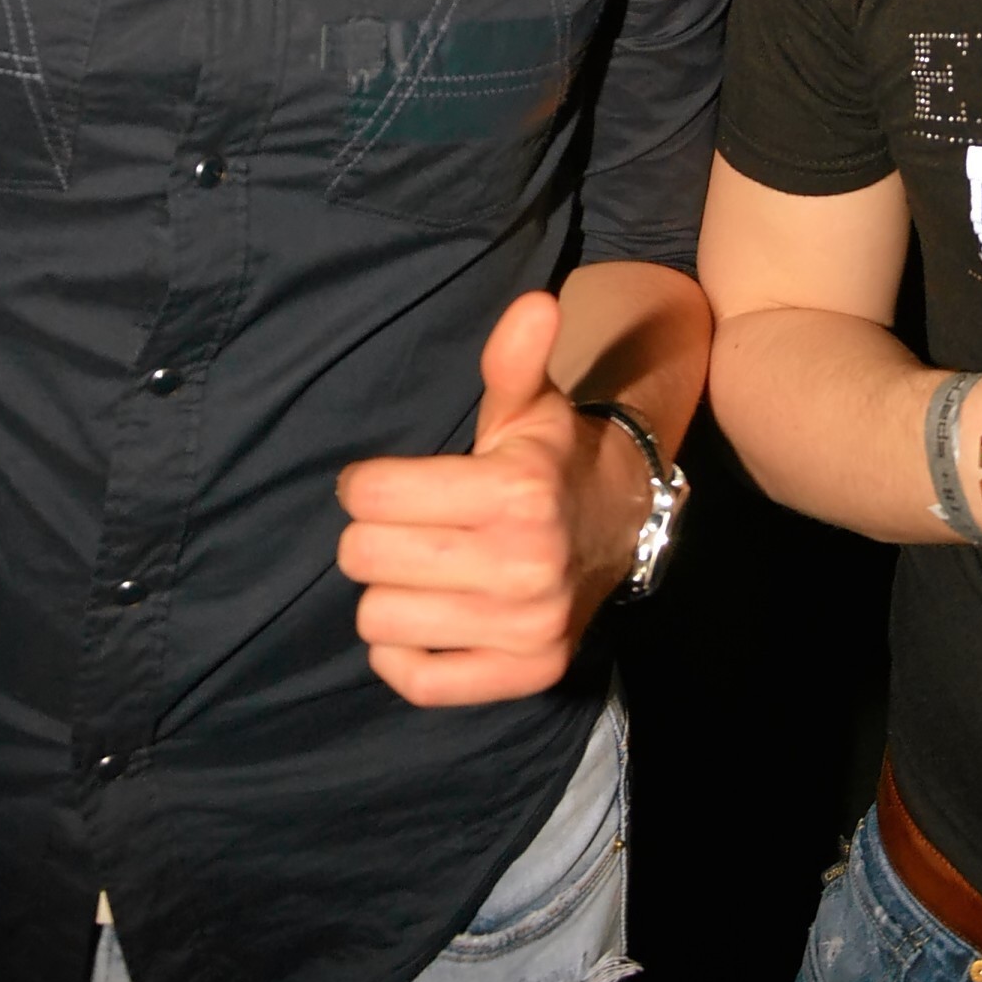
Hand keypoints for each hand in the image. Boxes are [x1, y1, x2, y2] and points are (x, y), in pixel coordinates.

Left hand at [335, 291, 650, 706]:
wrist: (619, 525)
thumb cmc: (550, 460)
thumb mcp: (528, 405)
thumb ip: (514, 359)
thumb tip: (536, 302)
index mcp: (517, 492)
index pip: (369, 494)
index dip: (367, 482)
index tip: (391, 482)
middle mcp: (524, 565)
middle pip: (363, 557)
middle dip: (374, 535)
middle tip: (408, 526)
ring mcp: (524, 628)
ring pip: (376, 619)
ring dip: (389, 592)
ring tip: (425, 570)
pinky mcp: (522, 675)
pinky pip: (413, 679)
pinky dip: (404, 652)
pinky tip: (430, 616)